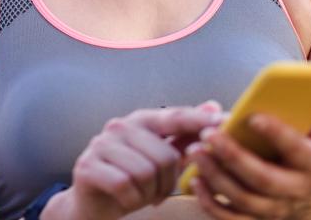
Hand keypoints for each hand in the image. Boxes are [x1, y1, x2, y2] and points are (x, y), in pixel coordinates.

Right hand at [43, 102, 222, 219]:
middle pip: (165, 155)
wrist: (91, 204)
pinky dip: (131, 200)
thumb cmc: (130, 178)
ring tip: (141, 194)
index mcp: (139, 120)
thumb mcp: (158, 158)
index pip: (173, 117)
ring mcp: (101, 144)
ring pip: (146, 172)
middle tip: (158, 191)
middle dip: (168, 182)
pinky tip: (126, 199)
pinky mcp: (88, 166)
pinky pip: (125, 186)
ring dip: (148, 193)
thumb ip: (183, 134)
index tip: (222, 122)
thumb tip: (213, 106)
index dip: (198, 120)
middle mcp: (119, 126)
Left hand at [188, 101, 310, 219]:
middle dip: (233, 156)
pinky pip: (231, 218)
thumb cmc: (307, 151)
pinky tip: (195, 181)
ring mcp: (275, 209)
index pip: (296, 149)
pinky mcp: (256, 219)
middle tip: (208, 135)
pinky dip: (211, 203)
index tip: (253, 116)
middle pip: (263, 178)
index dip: (276, 133)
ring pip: (243, 199)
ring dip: (216, 177)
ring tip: (195, 152)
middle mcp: (295, 191)